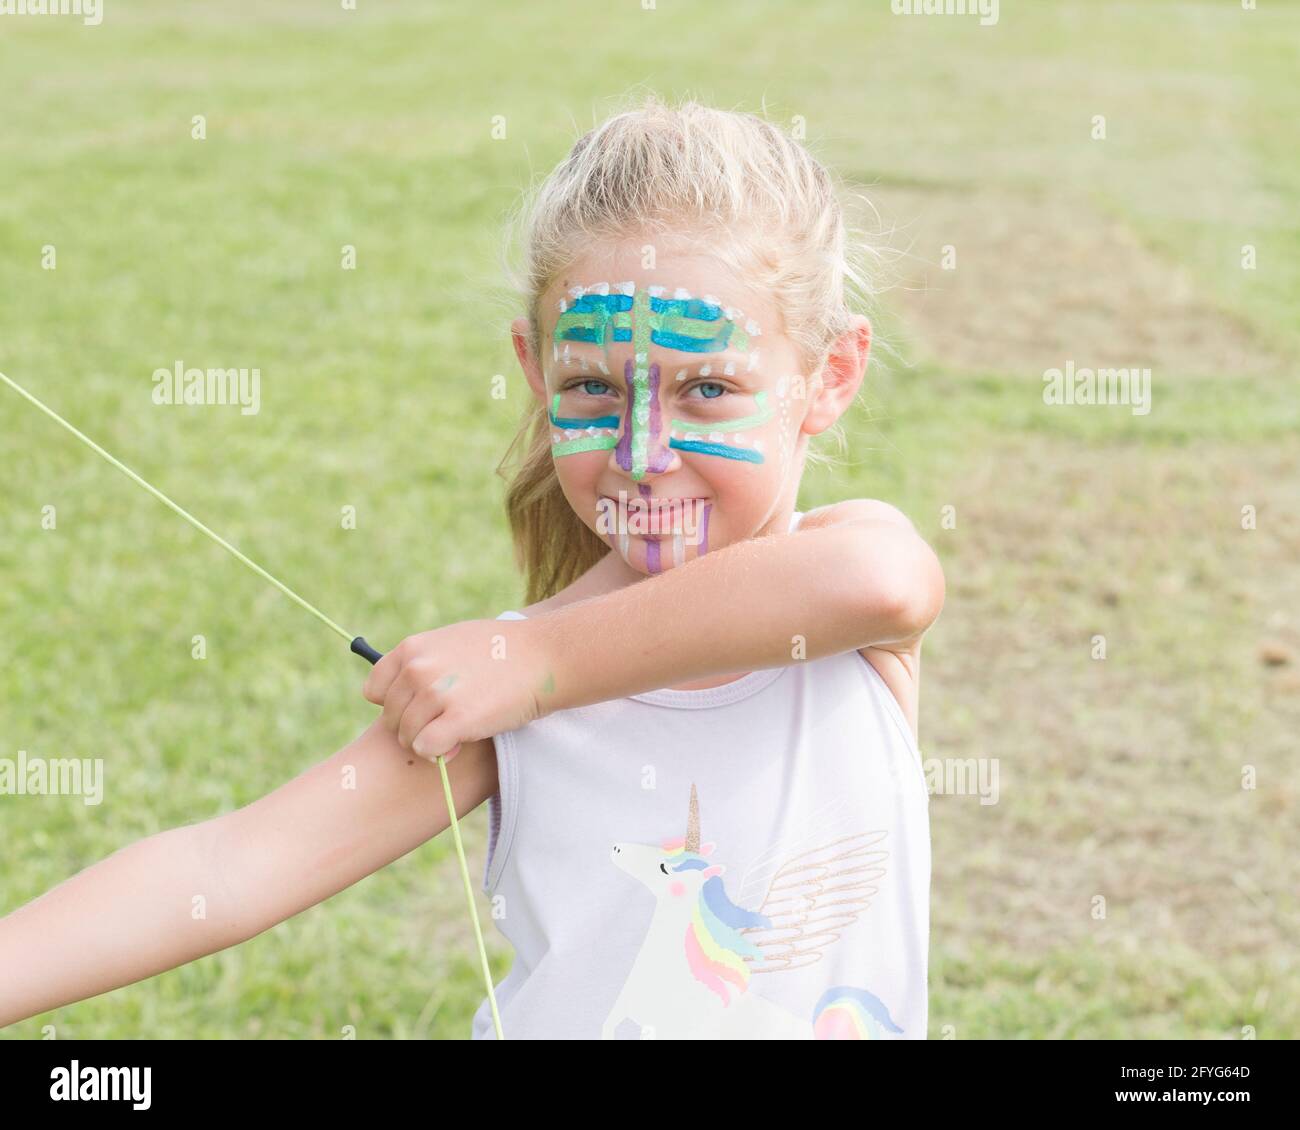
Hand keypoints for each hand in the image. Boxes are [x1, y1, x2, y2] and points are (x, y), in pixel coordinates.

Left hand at [361, 618, 555, 760]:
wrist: (544, 656)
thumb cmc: (504, 648)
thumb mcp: (453, 640)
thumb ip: (424, 660)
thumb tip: (403, 684)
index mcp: (412, 648)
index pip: (373, 691)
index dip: (394, 705)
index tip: (418, 709)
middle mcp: (418, 670)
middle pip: (390, 718)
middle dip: (411, 727)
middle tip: (442, 725)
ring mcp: (436, 695)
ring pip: (406, 737)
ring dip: (426, 742)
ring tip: (454, 733)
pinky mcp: (457, 720)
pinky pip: (426, 749)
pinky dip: (439, 754)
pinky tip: (458, 745)